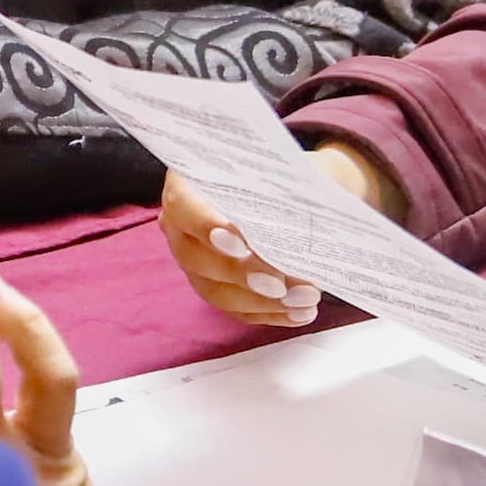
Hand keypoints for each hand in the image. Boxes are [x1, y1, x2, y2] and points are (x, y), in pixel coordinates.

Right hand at [158, 143, 404, 326]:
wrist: (296, 190)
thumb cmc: (286, 176)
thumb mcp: (289, 173)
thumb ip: (285, 194)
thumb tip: (299, 228)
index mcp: (188, 182)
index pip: (183, 206)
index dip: (207, 226)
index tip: (242, 245)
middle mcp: (182, 225)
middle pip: (197, 258)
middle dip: (241, 274)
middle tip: (280, 285)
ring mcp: (195, 260)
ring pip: (215, 291)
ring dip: (261, 301)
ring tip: (303, 301)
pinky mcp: (214, 287)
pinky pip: (234, 308)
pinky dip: (268, 312)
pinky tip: (298, 313)